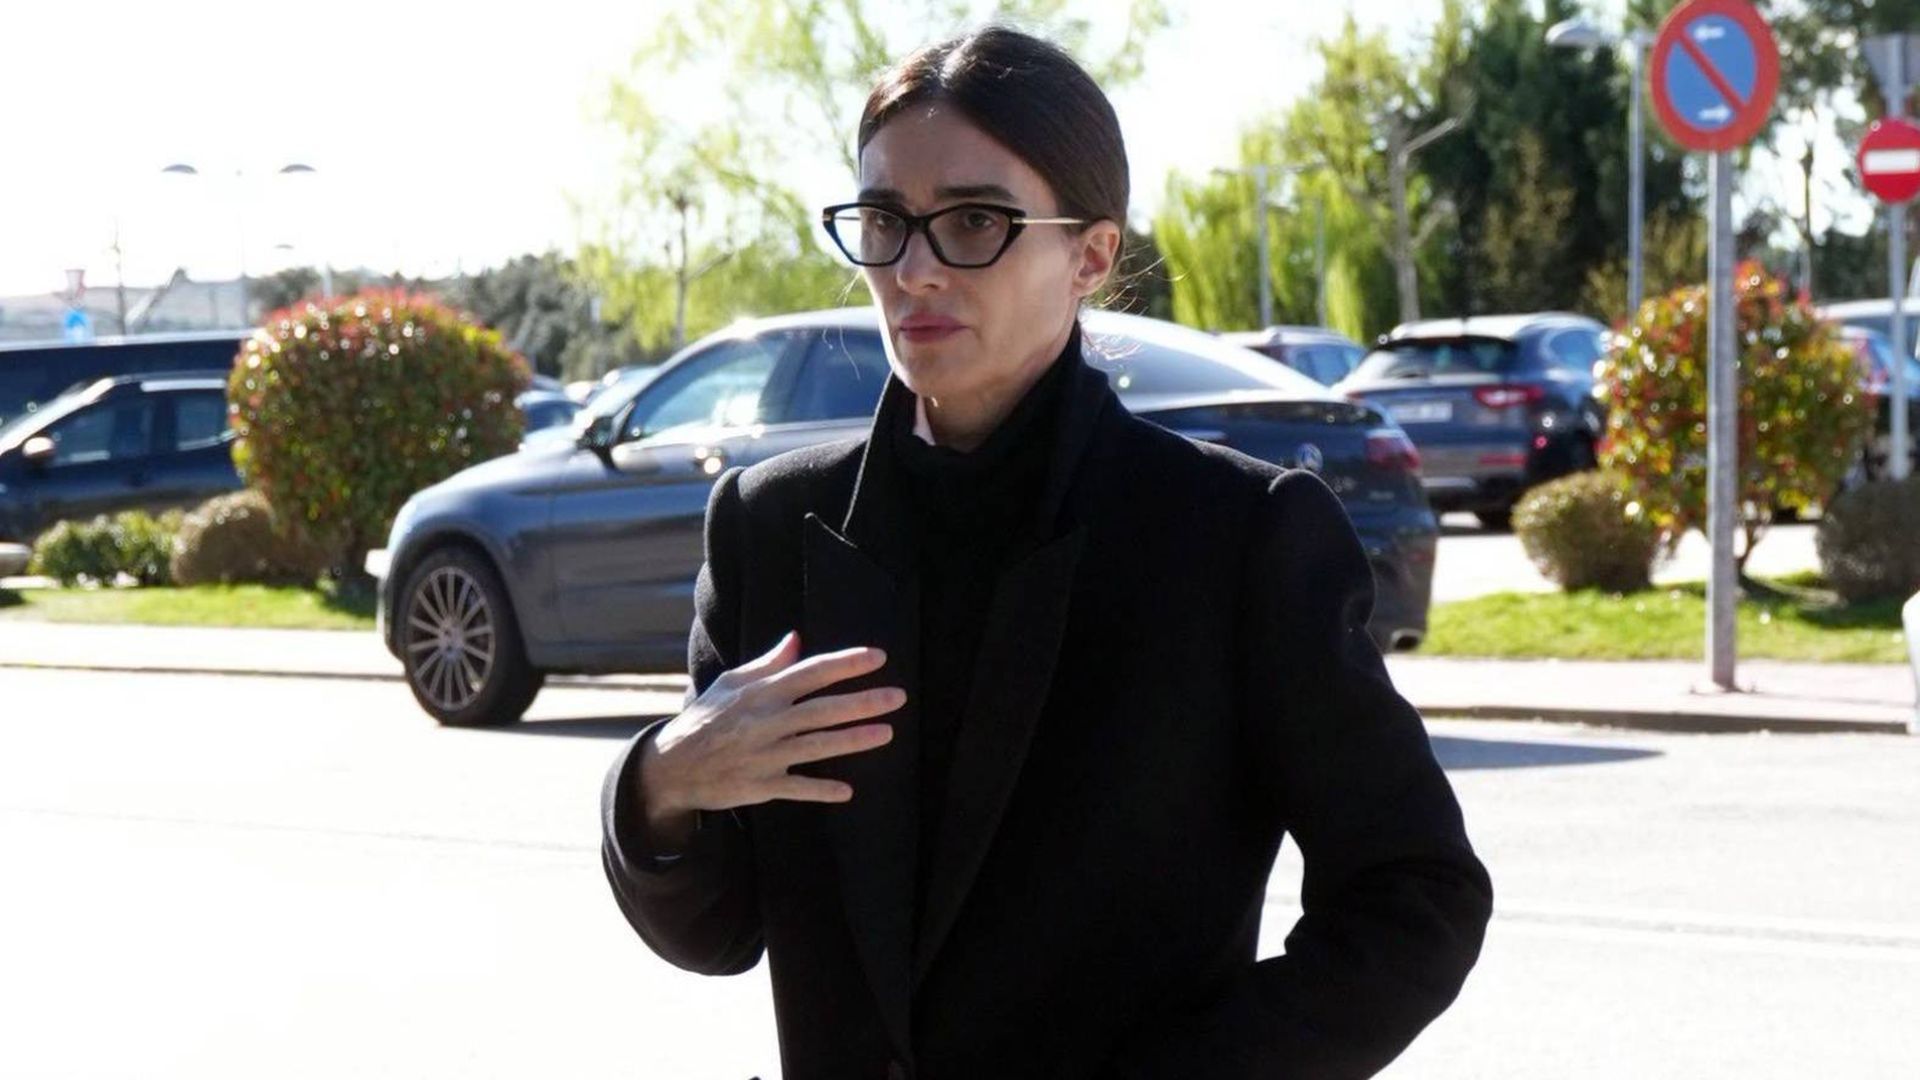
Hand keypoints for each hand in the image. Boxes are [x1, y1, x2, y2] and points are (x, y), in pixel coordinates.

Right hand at [637, 630, 902, 846]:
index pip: (811, 672)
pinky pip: (796, 788)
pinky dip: (820, 790)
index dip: (846, 663)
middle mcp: (766, 721)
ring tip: (886, 734)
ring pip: (816, 746)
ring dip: (852, 740)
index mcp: (761, 692)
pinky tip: (846, 791)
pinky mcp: (760, 785)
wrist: (671, 766)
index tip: (878, 657)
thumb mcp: (731, 684)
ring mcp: (764, 755)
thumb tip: (797, 639)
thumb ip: (768, 664)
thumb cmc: (706, 719)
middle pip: (822, 709)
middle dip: (862, 702)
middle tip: (898, 697)